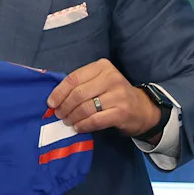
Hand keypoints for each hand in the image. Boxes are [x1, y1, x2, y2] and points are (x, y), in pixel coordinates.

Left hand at [46, 58, 160, 138]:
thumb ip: (81, 84)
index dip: (59, 92)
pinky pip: (95, 120)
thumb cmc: (114, 94)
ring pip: (85, 108)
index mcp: (102, 66)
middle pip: (78, 94)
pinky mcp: (122, 112)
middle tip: (59, 115)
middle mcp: (111, 77)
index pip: (74, 78)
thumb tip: (54, 99)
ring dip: (73, 117)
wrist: (142, 108)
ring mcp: (118, 95)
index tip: (51, 103)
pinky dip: (83, 125)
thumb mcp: (99, 81)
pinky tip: (78, 127)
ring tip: (68, 121)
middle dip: (64, 107)